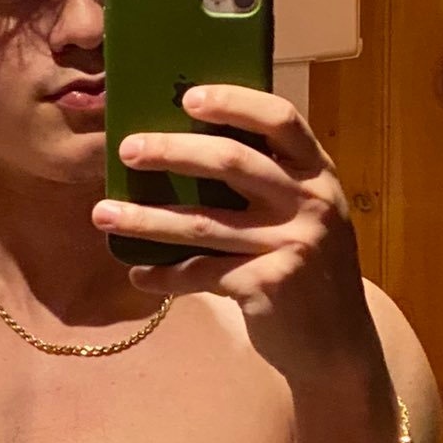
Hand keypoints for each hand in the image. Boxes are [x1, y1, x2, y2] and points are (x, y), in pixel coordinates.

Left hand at [92, 84, 383, 384]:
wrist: (338, 346)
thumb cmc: (309, 272)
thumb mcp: (307, 217)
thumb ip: (269, 185)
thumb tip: (186, 153)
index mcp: (318, 174)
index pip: (279, 119)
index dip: (234, 102)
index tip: (188, 97)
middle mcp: (310, 203)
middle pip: (232, 163)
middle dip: (172, 152)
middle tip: (127, 149)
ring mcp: (292, 244)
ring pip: (204, 222)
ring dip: (146, 218)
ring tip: (103, 214)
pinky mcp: (268, 285)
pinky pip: (202, 274)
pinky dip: (165, 276)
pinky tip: (139, 275)